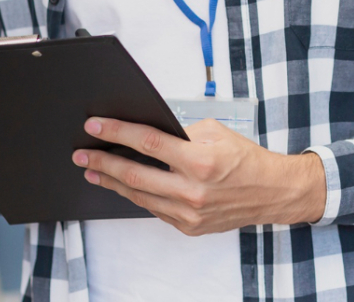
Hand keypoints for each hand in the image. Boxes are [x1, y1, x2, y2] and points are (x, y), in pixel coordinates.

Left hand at [72, 117, 325, 235]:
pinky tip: (122, 185)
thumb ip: (180, 133)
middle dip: (103, 162)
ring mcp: (189, 213)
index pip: (147, 143)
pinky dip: (135, 195)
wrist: (271, 192)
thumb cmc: (245, 158)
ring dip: (112, 182)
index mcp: (200, 160)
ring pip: (138, 196)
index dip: (117, 133)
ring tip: (93, 170)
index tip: (95, 126)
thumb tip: (146, 133)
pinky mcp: (188, 226)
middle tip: (81, 154)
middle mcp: (192, 190)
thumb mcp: (215, 132)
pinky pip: (153, 209)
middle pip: (134, 174)